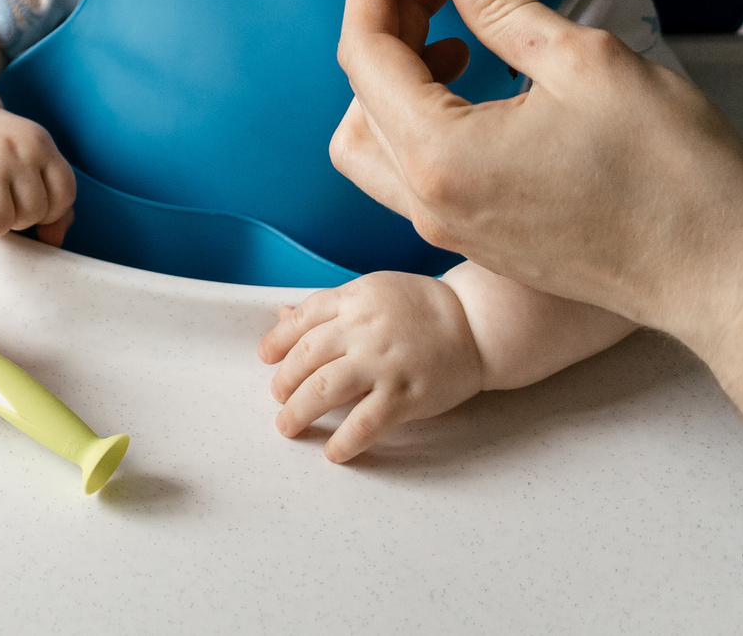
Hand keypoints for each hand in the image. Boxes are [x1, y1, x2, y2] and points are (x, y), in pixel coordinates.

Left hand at [260, 270, 483, 460]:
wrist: (477, 325)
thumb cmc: (423, 307)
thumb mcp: (373, 291)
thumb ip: (330, 306)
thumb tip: (283, 316)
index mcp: (353, 299)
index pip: (301, 320)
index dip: (277, 341)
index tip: (265, 358)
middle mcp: (363, 330)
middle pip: (306, 358)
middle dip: (284, 382)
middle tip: (277, 399)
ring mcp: (383, 363)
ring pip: (325, 390)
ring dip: (300, 411)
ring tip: (287, 426)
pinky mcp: (405, 395)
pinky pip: (365, 423)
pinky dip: (344, 441)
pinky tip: (332, 452)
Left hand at [327, 0, 742, 337]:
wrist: (726, 274)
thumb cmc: (670, 171)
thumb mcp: (583, 61)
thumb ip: (500, 2)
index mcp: (439, 155)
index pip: (364, 53)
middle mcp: (428, 202)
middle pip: (360, 95)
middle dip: (385, 23)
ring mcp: (451, 230)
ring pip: (374, 141)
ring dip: (394, 78)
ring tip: (452, 34)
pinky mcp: (481, 242)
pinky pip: (414, 172)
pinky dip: (421, 118)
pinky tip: (477, 83)